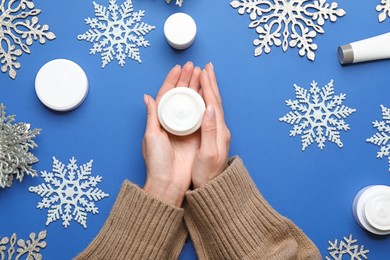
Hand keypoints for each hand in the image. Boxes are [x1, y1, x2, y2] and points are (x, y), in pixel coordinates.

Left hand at [142, 62, 201, 206]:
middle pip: (180, 96)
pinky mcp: (196, 135)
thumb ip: (152, 116)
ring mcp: (186, 128)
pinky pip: (199, 115)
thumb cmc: (157, 162)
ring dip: (195, 87)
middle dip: (186, 80)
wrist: (170, 183)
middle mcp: (173, 122)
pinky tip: (206, 91)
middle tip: (192, 66)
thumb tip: (148, 97)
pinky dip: (203, 102)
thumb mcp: (151, 137)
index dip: (171, 81)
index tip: (178, 68)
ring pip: (191, 102)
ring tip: (200, 73)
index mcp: (160, 120)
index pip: (166, 95)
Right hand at [191, 63, 230, 188]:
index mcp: (219, 130)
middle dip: (211, 82)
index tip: (203, 71)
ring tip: (205, 77)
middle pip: (216, 100)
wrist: (212, 189)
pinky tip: (203, 99)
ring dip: (209, 89)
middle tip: (207, 67)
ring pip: (213, 105)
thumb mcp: (208, 153)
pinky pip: (209, 112)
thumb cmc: (207, 173)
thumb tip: (208, 107)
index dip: (208, 86)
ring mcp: (217, 132)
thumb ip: (209, 129)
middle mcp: (220, 129)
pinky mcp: (212, 136)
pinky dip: (206, 101)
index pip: (213, 102)